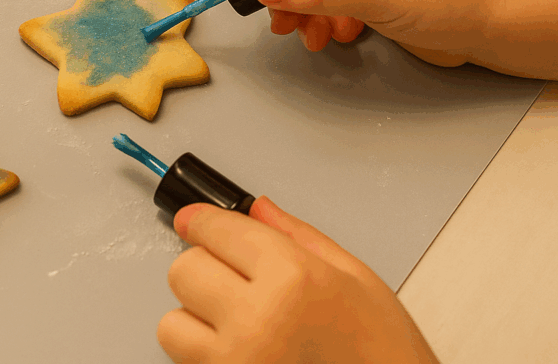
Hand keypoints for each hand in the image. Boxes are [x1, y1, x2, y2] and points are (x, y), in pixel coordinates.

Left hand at [158, 198, 438, 363]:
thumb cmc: (386, 356)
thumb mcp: (358, 280)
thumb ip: (298, 236)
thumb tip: (257, 210)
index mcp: (293, 279)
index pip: (216, 230)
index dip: (202, 222)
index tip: (194, 222)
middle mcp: (257, 321)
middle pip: (183, 270)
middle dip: (205, 270)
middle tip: (238, 283)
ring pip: (171, 322)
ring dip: (197, 320)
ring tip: (241, 327)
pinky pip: (186, 363)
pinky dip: (204, 356)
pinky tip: (244, 354)